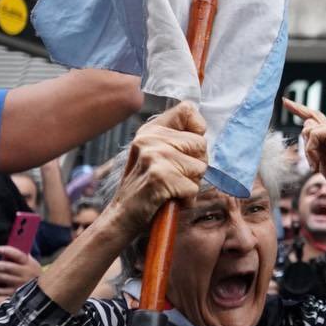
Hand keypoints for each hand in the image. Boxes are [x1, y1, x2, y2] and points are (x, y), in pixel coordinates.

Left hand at [0, 245, 42, 296]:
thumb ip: (22, 256)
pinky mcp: (14, 293)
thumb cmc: (33, 272)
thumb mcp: (32, 263)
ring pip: (2, 278)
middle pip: (7, 267)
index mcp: (28, 263)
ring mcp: (18, 284)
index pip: (17, 255)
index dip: (6, 251)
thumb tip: (9, 249)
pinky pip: (0, 291)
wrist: (42, 288)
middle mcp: (24, 273)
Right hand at [109, 102, 208, 236]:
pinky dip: (187, 199)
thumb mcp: (156, 154)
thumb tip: (203, 131)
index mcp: (150, 130)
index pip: (187, 109)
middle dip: (196, 164)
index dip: (197, 129)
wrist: (122, 216)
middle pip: (201, 143)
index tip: (188, 147)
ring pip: (200, 167)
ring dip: (191, 183)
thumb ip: (176, 139)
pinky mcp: (160, 177)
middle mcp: (150, 139)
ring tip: (170, 188)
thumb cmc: (146, 187)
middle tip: (174, 176)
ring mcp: (154, 157)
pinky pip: (194, 187)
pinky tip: (169, 200)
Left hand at [283, 98, 325, 197]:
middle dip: (307, 144)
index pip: (315, 116)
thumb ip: (315, 141)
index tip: (285, 101)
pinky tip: (318, 163)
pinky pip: (313, 135)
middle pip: (309, 123)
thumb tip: (306, 125)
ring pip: (308, 129)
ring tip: (320, 164)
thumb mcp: (322, 156)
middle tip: (316, 163)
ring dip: (309, 150)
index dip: (299, 109)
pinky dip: (311, 151)